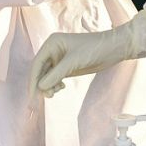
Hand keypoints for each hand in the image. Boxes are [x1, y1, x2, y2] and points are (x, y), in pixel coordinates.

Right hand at [30, 11, 145, 97]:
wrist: (113, 48)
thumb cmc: (94, 48)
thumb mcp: (74, 62)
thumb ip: (56, 74)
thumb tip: (40, 88)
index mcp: (52, 43)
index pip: (37, 64)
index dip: (33, 80)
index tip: (32, 96)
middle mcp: (53, 50)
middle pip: (40, 71)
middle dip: (40, 86)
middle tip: (40, 101)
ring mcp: (60, 59)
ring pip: (47, 76)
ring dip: (48, 86)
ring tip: (53, 94)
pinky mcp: (68, 67)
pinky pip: (55, 78)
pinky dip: (55, 85)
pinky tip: (60, 88)